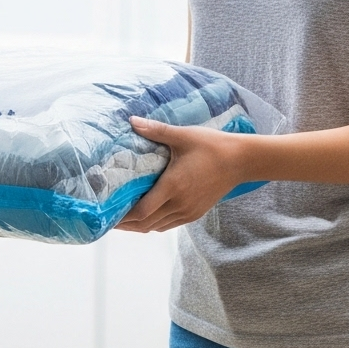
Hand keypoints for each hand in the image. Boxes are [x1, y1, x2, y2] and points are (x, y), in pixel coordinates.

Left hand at [114, 118, 251, 232]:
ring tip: (122, 220)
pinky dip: (154, 224)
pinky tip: (146, 217)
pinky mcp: (195, 213)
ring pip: (157, 227)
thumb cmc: (211, 146)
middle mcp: (179, 204)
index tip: (107, 214)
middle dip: (126, 224)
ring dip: (139, 226)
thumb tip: (132, 120)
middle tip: (108, 219)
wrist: (241, 161)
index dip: (122, 217)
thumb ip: (155, 130)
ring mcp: (188, 211)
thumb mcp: (182, 136)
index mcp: (172, 186)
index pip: (141, 211)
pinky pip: (169, 225)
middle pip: (145, 224)